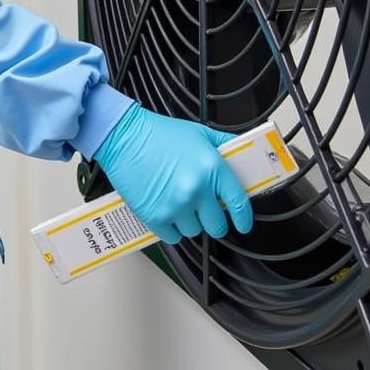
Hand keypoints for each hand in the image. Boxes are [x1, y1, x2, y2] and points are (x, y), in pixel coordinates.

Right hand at [94, 104, 253, 243]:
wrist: (125, 136)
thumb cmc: (159, 133)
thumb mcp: (198, 133)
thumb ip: (223, 146)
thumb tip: (240, 157)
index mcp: (211, 168)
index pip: (239, 203)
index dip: (244, 218)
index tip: (243, 224)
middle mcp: (196, 189)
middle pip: (217, 226)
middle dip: (212, 219)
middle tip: (202, 208)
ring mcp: (176, 205)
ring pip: (194, 231)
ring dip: (189, 221)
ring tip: (178, 202)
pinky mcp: (156, 216)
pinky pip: (173, 237)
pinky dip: (170, 228)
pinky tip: (165, 209)